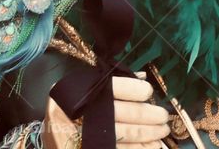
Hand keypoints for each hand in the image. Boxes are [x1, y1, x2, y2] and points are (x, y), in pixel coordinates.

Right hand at [42, 74, 170, 148]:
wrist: (55, 136)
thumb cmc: (71, 109)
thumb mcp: (83, 90)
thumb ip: (111, 82)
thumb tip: (141, 76)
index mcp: (80, 93)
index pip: (112, 87)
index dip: (134, 89)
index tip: (148, 91)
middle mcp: (83, 115)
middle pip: (123, 113)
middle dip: (148, 114)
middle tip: (163, 115)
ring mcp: (88, 137)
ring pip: (126, 134)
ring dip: (149, 133)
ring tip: (162, 131)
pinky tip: (153, 146)